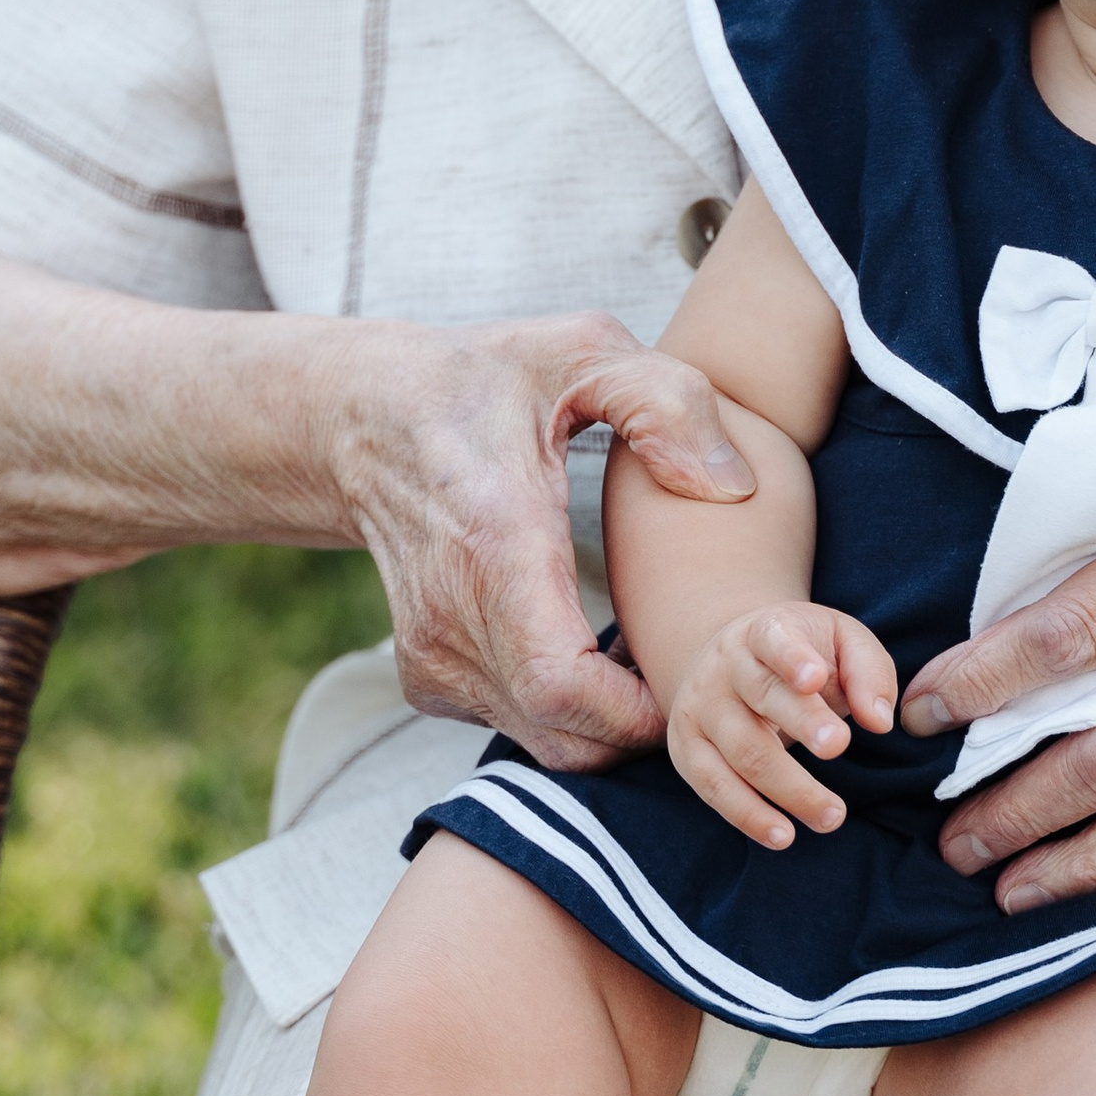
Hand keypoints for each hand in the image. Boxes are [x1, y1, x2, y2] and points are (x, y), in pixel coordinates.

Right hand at [333, 313, 759, 767]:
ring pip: (544, 742)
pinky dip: (570, 714)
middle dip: (645, 723)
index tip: (691, 664)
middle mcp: (451, 618)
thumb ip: (667, 403)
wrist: (366, 417)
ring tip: (649, 652)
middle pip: (565, 735)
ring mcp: (432, 656)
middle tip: (693, 663)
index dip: (640, 707)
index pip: (562, 684)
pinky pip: (517, 726)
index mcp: (495, 544)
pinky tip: (597, 649)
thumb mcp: (582, 353)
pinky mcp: (426, 677)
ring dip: (612, 722)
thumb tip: (729, 489)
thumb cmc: (486, 381)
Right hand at [666, 602, 900, 848]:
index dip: (791, 657)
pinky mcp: (687, 748)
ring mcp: (700, 708)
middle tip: (838, 747)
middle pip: (761, 695)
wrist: (731, 659)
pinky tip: (782, 835)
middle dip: (800, 723)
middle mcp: (725, 667)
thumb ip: (869, 673)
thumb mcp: (841, 642)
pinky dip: (747, 815)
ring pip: (741, 750)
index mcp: (764, 632)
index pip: (774, 639)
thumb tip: (880, 721)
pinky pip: (713, 786)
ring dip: (788, 787)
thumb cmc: (801, 653)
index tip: (816, 678)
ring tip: (831, 816)